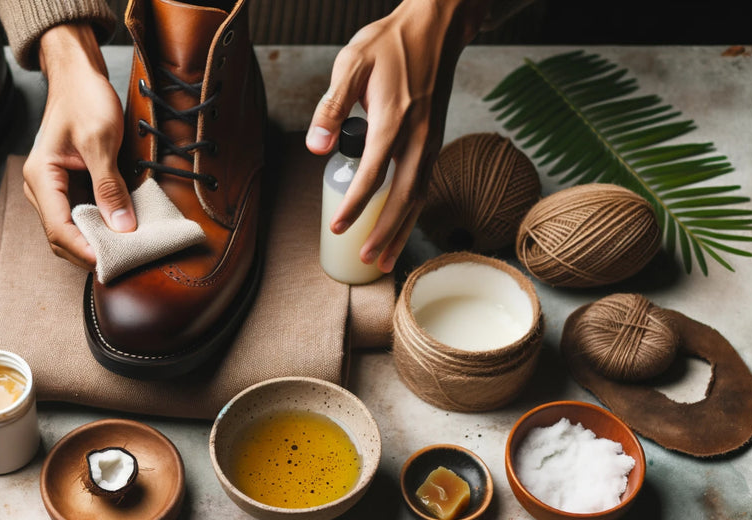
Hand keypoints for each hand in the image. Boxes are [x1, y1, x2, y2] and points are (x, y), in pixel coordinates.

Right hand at [23, 23, 134, 269]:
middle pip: (61, 236)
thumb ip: (109, 186)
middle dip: (90, 253)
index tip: (110, 263)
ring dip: (95, 243)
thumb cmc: (85, 99)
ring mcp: (53, 188)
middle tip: (122, 264)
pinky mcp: (67, 186)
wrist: (78, 75)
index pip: (59, 229)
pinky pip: (80, 216)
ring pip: (71, 230)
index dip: (84, 250)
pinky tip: (120, 232)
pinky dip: (98, 228)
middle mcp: (40, 187)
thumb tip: (122, 227)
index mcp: (41, 176)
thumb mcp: (101, 141)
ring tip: (124, 252)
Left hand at [306, 0, 491, 271]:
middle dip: (386, 233)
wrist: (436, 28)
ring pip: (419, 196)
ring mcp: (431, 140)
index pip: (372, 173)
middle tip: (367, 259)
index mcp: (394, 119)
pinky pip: (425, 184)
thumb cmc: (391, 43)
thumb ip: (332, 107)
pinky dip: (412, 212)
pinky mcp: (435, 140)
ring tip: (385, 258)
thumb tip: (315, 148)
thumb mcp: (352, 64)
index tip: (337, 225)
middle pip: (404, 197)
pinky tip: (400, 226)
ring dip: (402, 230)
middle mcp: (419, 136)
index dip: (354, 204)